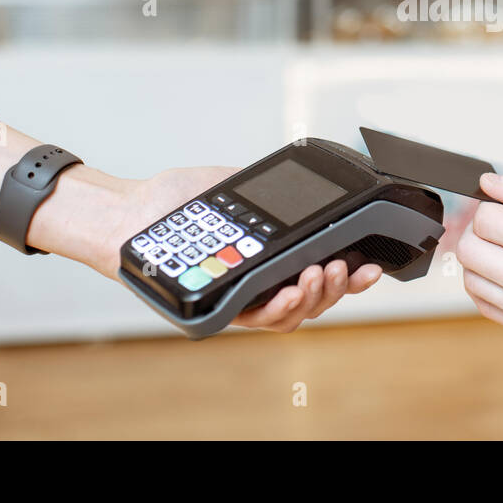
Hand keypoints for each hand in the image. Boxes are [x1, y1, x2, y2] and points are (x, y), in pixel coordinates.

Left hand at [91, 166, 383, 332]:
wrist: (130, 212)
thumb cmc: (178, 202)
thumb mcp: (236, 188)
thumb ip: (271, 194)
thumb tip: (311, 182)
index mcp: (271, 259)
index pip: (318, 274)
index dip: (350, 276)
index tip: (372, 265)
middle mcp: (259, 286)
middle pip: (313, 302)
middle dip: (338, 288)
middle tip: (346, 267)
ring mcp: (239, 302)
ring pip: (291, 317)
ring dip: (314, 298)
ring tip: (321, 273)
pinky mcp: (216, 312)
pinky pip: (256, 320)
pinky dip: (279, 308)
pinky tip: (291, 289)